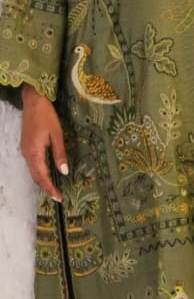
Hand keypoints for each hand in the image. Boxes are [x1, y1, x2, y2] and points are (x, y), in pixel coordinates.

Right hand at [20, 84, 68, 201]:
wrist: (33, 101)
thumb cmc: (47, 116)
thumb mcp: (57, 135)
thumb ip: (60, 154)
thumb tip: (64, 172)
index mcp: (35, 152)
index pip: (42, 176)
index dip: (50, 188)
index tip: (59, 197)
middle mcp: (27, 154)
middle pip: (35, 177)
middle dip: (46, 188)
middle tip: (58, 197)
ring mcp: (24, 150)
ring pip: (32, 172)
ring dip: (42, 181)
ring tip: (54, 188)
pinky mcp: (25, 146)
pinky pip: (31, 165)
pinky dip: (39, 173)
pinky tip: (47, 174)